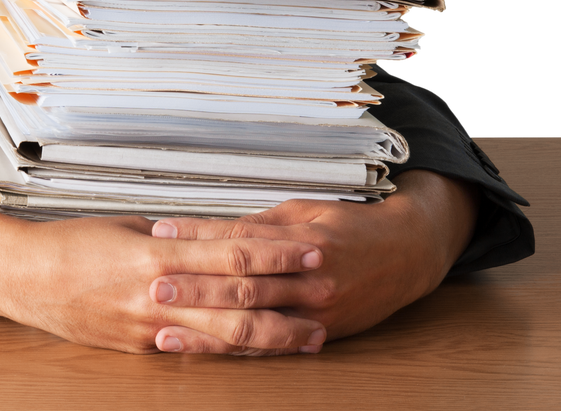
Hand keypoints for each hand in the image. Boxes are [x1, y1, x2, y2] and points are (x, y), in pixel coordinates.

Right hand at [0, 194, 329, 355]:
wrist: (22, 277)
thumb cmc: (68, 245)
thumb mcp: (126, 225)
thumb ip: (173, 236)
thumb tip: (215, 235)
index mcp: (155, 254)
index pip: (232, 253)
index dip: (277, 252)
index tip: (311, 247)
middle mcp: (157, 295)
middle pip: (239, 299)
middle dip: (289, 296)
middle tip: (329, 291)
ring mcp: (151, 327)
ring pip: (224, 336)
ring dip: (272, 335)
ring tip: (308, 333)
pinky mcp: (141, 347)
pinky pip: (195, 351)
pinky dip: (230, 352)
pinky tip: (257, 353)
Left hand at [147, 170, 480, 344]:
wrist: (407, 253)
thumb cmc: (352, 226)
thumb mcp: (306, 210)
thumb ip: (260, 224)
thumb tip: (210, 229)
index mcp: (302, 239)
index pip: (239, 237)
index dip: (198, 234)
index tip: (160, 231)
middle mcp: (309, 277)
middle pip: (242, 283)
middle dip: (194, 286)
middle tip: (153, 282)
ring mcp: (315, 310)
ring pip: (253, 321)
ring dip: (205, 327)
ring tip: (164, 328)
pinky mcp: (320, 334)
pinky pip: (270, 346)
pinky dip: (234, 351)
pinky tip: (204, 351)